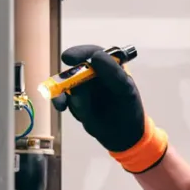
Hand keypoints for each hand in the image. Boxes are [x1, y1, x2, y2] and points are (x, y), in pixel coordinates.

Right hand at [53, 44, 167, 172]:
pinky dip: (60, 100)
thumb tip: (95, 56)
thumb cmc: (129, 109)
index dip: (81, 53)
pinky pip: (63, 97)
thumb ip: (113, 73)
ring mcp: (82, 87)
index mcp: (109, 66)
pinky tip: (61, 107)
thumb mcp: (125, 90)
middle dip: (67, 75)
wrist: (123, 136)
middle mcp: (93, 74)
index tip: (69, 58)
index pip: (93, 53)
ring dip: (62, 91)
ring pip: (66, 83)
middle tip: (62, 82)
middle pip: (75, 67)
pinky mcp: (75, 101)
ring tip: (63, 103)